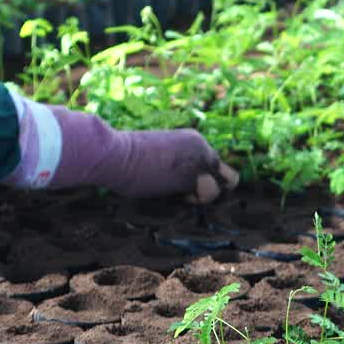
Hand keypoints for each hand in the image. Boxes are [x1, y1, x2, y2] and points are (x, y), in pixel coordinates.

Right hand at [110, 128, 240, 203]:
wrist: (114, 153)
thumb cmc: (125, 157)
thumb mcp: (159, 155)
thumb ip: (178, 166)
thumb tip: (183, 188)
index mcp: (194, 140)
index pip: (216, 165)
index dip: (206, 180)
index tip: (188, 188)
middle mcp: (203, 148)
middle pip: (229, 177)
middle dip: (216, 190)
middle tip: (193, 195)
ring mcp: (199, 161)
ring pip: (220, 189)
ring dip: (204, 198)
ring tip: (183, 197)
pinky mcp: (192, 175)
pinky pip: (208, 195)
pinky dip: (195, 202)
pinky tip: (177, 198)